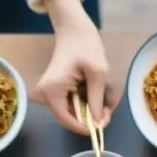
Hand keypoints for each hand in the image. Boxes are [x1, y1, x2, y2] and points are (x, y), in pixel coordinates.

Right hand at [36, 0, 116, 134]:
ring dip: (91, 109)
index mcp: (52, 91)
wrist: (74, 29)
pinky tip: (98, 94)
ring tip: (106, 100)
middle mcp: (47, 95)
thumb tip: (98, 123)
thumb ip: (96, 99)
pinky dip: (87, 102)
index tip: (104, 123)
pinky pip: (73, 104)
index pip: (68, 121)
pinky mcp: (57, 90)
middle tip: (109, 110)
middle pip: (71, 118)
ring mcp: (51, 93)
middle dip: (91, 117)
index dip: (87, 127)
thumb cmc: (86, 46)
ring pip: (74, 112)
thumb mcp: (97, 73)